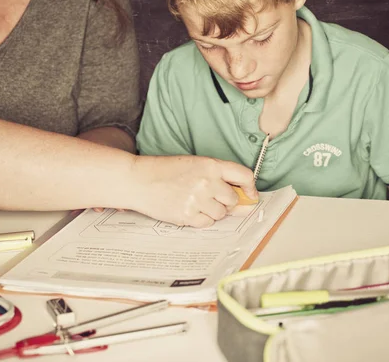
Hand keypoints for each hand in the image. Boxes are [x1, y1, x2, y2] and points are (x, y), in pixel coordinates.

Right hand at [132, 155, 257, 227]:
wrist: (138, 180)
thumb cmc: (164, 171)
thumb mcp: (194, 164)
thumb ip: (218, 177)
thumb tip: (244, 199)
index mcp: (211, 165)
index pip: (244, 175)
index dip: (250, 187)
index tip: (250, 195)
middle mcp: (207, 182)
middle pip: (233, 199)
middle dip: (226, 202)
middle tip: (211, 198)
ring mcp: (198, 199)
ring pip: (221, 214)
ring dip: (213, 212)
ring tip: (196, 202)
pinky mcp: (188, 215)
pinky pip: (207, 223)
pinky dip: (201, 220)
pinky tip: (189, 210)